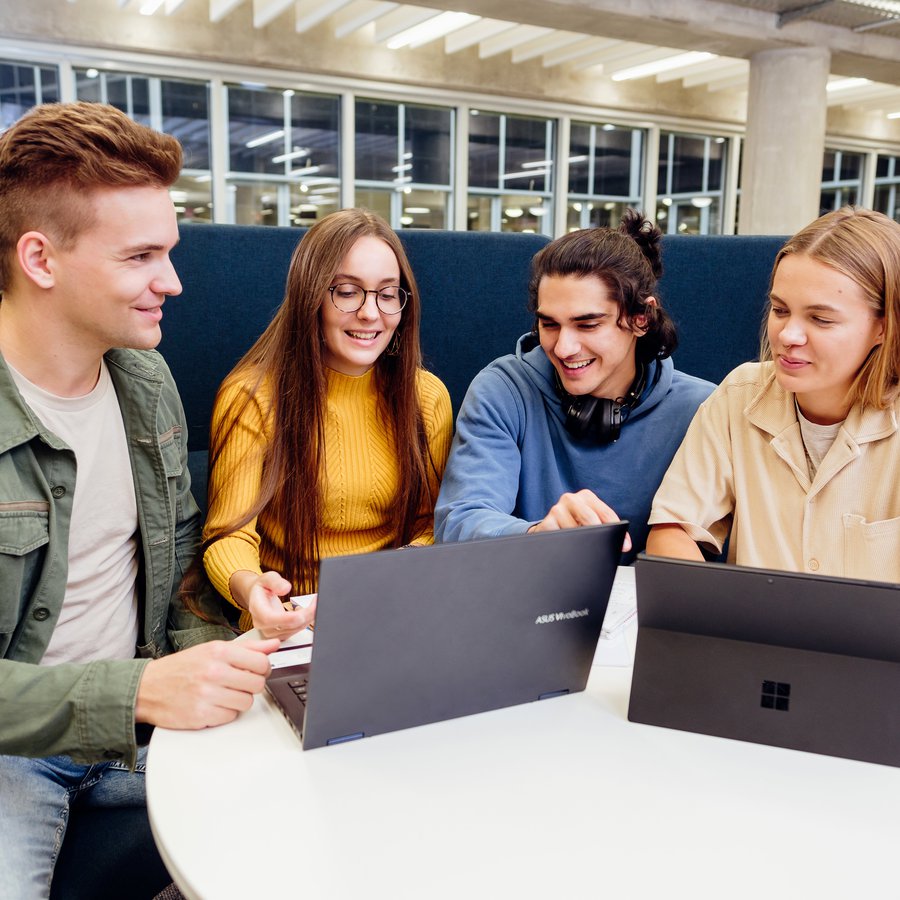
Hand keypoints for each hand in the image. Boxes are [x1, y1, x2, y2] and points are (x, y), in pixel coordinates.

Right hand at [135, 638, 279, 728]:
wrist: (147, 688)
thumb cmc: (181, 668)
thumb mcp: (212, 649)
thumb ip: (246, 648)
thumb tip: (273, 644)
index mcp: (219, 652)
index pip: (261, 663)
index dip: (262, 669)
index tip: (255, 671)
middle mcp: (214, 672)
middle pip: (257, 684)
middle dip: (250, 686)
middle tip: (237, 683)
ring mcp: (207, 695)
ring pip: (246, 702)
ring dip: (238, 700)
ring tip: (223, 694)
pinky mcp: (201, 715)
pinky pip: (231, 717)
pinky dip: (225, 713)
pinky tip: (212, 705)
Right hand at [237, 570, 316, 638]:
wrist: (258, 596)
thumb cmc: (263, 587)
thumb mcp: (267, 578)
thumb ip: (275, 582)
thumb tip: (286, 588)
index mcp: (257, 609)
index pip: (270, 619)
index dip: (288, 618)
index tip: (303, 612)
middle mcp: (262, 624)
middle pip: (287, 626)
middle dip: (306, 614)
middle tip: (317, 601)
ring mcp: (271, 632)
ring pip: (295, 630)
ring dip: (308, 617)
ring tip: (314, 603)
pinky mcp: (280, 634)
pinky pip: (296, 631)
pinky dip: (305, 621)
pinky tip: (307, 610)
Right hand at [528, 489, 631, 551]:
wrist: (549, 527)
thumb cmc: (574, 524)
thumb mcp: (590, 521)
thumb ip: (607, 527)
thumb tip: (623, 544)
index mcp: (586, 497)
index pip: (606, 513)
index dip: (617, 530)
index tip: (624, 546)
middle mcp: (571, 499)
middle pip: (590, 518)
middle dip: (600, 536)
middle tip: (603, 548)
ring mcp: (557, 510)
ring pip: (575, 530)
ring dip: (581, 543)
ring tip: (581, 547)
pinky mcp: (546, 522)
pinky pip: (560, 537)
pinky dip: (567, 545)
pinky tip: (567, 546)